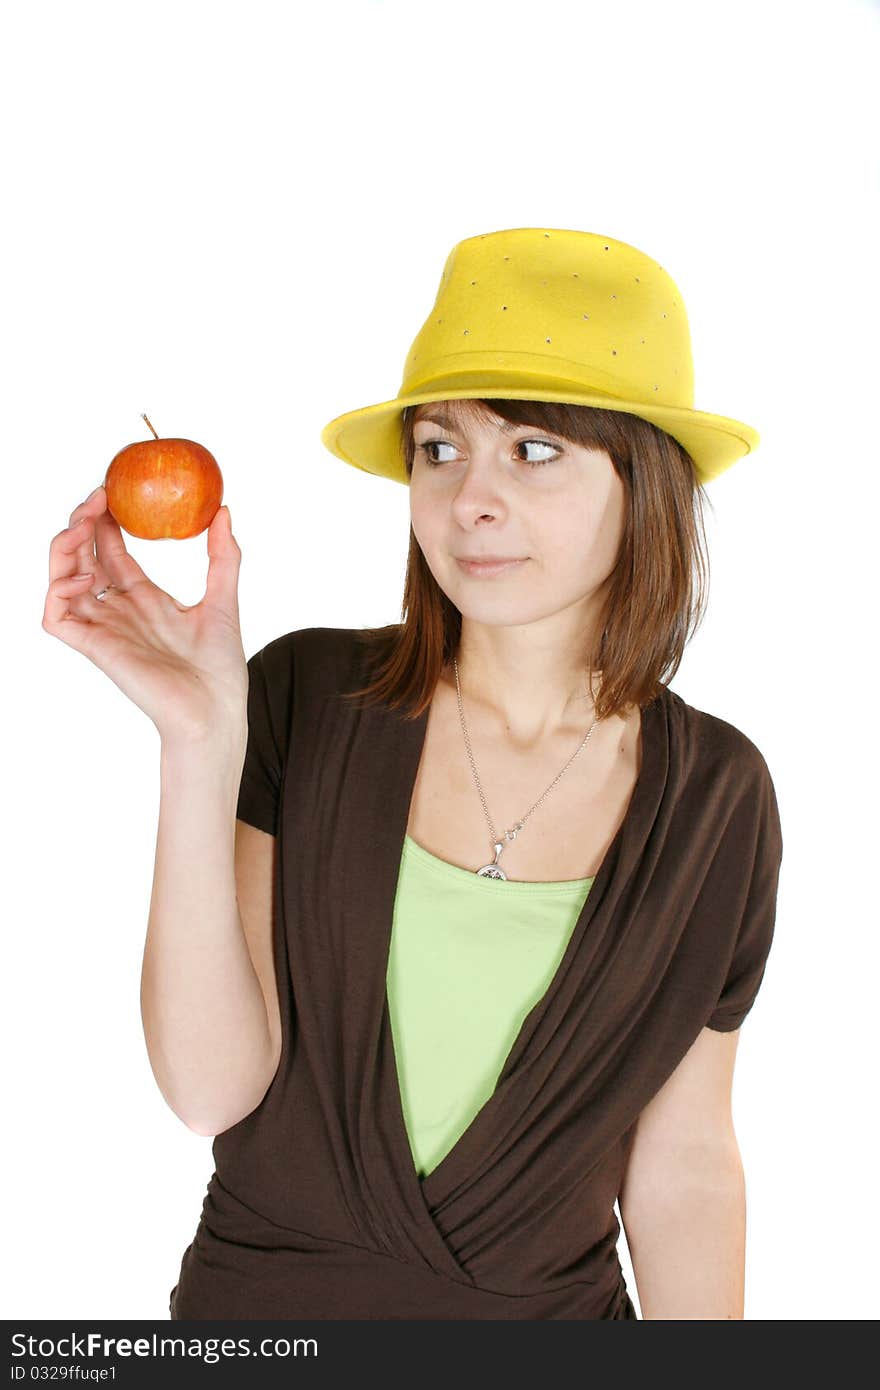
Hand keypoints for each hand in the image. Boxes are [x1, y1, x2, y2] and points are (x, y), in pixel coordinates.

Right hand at [42, 486, 248, 741]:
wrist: (216, 710)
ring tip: (85, 522)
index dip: (104, 518)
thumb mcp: (224, 599)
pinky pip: (55, 617)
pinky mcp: (95, 649)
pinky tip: (85, 575)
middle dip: (80, 522)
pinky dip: (58, 590)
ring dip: (63, 546)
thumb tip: (223, 510)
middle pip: (80, 557)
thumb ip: (223, 556)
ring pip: (59, 579)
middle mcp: (116, 610)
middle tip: (98, 496)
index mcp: (142, 598)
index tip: (112, 488)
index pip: (109, 549)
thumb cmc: (220, 668)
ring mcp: (102, 628)